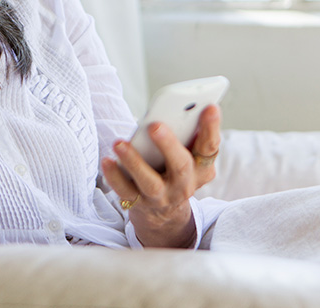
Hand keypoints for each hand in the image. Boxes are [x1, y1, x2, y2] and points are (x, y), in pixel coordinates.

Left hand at [101, 104, 220, 247]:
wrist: (164, 213)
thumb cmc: (173, 169)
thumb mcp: (187, 155)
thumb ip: (184, 135)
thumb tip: (171, 109)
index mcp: (201, 168)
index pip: (210, 147)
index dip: (212, 128)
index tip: (210, 106)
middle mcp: (185, 184)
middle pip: (181, 166)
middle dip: (168, 145)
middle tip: (154, 125)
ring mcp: (163, 196)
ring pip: (150, 182)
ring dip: (134, 162)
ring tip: (119, 144)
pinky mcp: (140, 203)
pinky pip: (126, 190)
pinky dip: (115, 176)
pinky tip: (107, 160)